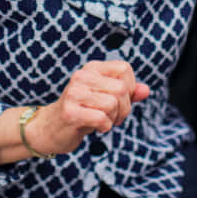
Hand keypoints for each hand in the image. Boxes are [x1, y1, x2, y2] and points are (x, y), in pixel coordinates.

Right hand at [28, 60, 148, 155]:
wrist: (50, 129)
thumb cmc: (82, 112)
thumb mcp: (106, 99)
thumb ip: (127, 94)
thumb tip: (146, 91)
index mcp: (92, 68)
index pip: (125, 68)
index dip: (130, 88)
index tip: (120, 100)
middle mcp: (82, 76)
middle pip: (122, 89)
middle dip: (124, 109)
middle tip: (113, 117)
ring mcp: (74, 93)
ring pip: (113, 104)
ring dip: (114, 119)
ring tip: (103, 121)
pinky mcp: (70, 112)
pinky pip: (102, 118)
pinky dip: (105, 127)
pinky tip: (95, 127)